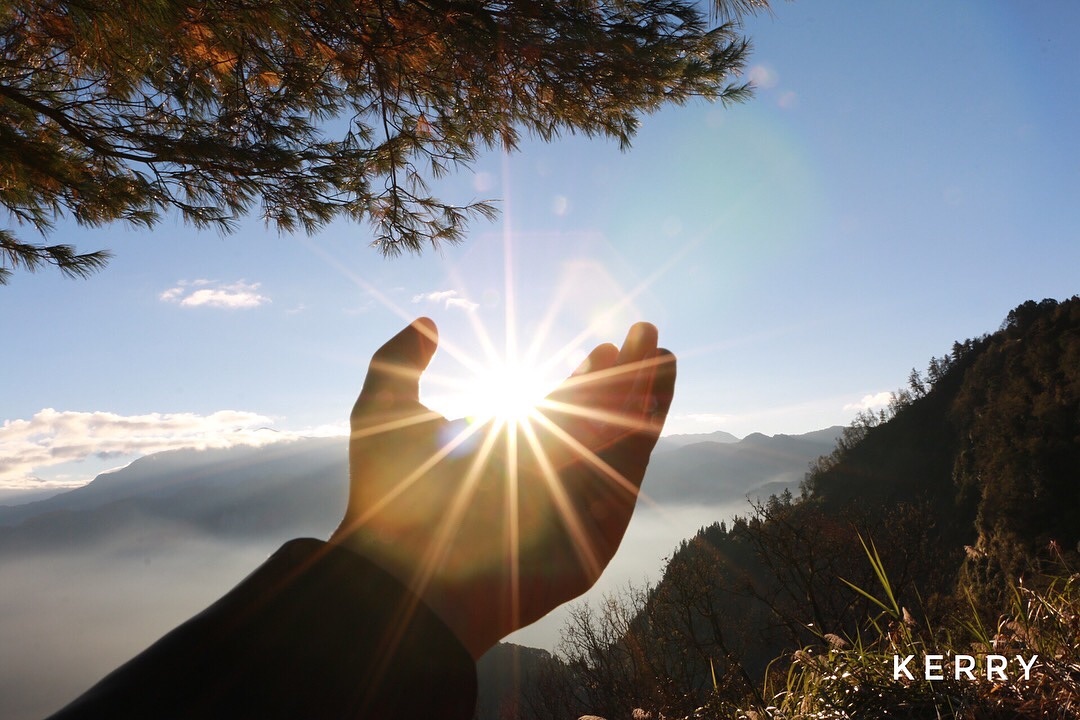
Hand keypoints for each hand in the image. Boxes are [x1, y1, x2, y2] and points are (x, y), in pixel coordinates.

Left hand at [331, 318, 675, 657]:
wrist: (403, 573)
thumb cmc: (385, 501)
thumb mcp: (381, 412)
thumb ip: (400, 360)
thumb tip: (427, 323)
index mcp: (508, 454)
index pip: (560, 412)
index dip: (584, 380)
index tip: (602, 348)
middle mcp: (544, 478)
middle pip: (598, 422)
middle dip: (624, 380)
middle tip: (645, 334)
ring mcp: (571, 505)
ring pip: (620, 442)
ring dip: (645, 397)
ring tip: (661, 352)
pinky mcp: (595, 535)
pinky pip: (627, 476)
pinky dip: (647, 432)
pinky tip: (656, 392)